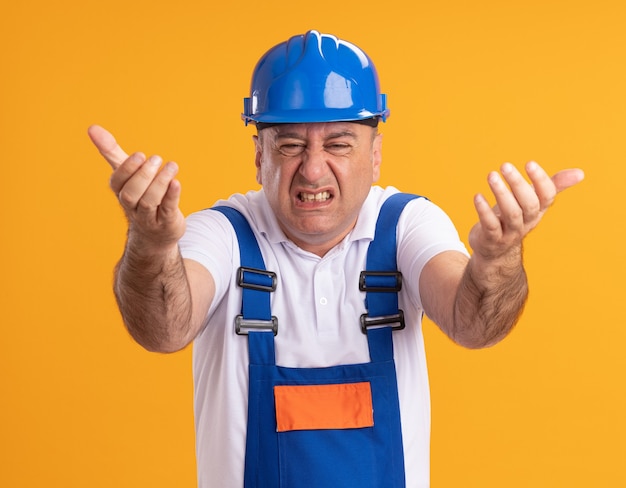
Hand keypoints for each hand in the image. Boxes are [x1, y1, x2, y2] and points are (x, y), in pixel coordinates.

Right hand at [88, 125, 184, 251]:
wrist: (155, 233)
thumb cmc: (139, 195)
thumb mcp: (127, 174)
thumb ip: (111, 152)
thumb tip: (92, 127)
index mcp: (121, 192)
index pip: (118, 182)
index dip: (128, 169)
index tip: (140, 155)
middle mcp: (132, 206)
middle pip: (132, 193)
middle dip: (143, 175)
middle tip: (156, 158)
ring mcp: (148, 217)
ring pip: (149, 202)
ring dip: (160, 182)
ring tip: (171, 166)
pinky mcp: (166, 222)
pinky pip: (167, 210)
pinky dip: (171, 196)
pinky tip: (176, 183)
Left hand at [469, 161, 583, 261]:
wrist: (496, 252)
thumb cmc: (514, 219)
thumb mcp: (532, 203)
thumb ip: (552, 186)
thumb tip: (580, 173)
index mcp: (538, 211)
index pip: (547, 196)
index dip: (541, 180)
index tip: (529, 163)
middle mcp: (527, 222)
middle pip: (528, 204)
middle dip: (518, 184)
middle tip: (505, 166)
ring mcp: (510, 232)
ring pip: (510, 214)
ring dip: (501, 194)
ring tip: (491, 175)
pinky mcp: (492, 239)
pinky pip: (490, 225)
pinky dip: (484, 211)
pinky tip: (478, 196)